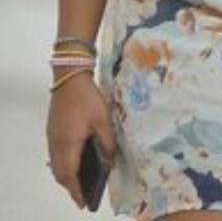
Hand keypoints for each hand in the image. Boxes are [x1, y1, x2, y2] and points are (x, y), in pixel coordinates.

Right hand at [46, 72, 116, 209]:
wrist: (69, 79)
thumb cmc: (88, 98)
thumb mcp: (103, 119)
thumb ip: (107, 141)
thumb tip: (110, 159)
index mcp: (69, 143)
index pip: (70, 174)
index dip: (76, 190)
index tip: (83, 201)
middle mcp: (57, 144)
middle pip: (61, 173)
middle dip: (71, 186)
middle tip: (84, 195)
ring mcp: (52, 138)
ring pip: (57, 165)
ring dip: (67, 176)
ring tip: (82, 183)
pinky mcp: (53, 132)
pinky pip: (56, 156)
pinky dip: (64, 165)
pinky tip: (77, 163)